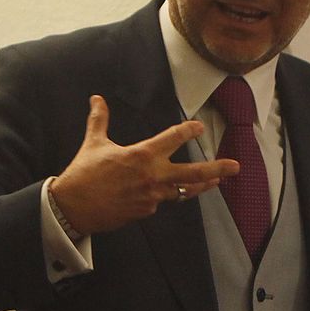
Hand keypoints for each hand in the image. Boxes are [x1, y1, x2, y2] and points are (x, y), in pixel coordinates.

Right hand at [50, 95, 237, 234]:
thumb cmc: (83, 174)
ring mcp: (151, 197)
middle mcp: (152, 177)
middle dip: (216, 169)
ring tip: (217, 182)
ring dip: (201, 186)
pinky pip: (161, 201)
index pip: (172, 138)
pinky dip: (165, 195)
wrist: (73, 207)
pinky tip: (168, 192)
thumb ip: (99, 120)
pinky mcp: (146, 211)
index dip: (188, 130)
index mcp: (142, 155)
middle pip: (192, 173)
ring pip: (183, 191)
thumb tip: (96, 98)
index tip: (199, 127)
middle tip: (235, 166)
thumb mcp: (94, 143)